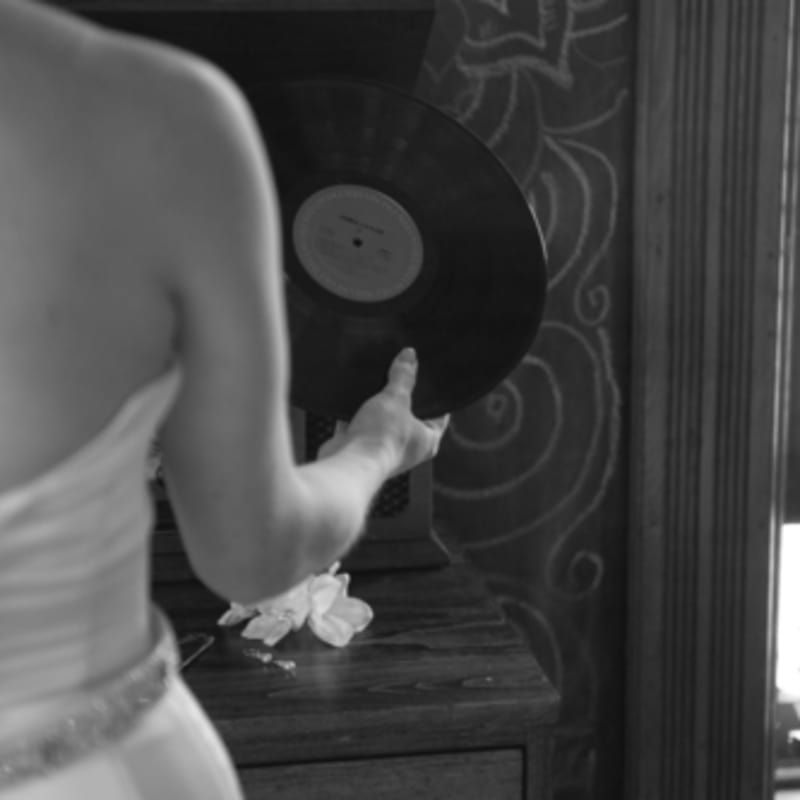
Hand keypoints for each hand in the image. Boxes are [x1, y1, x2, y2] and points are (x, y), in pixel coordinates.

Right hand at [318, 348, 448, 476]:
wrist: (349, 463)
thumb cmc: (381, 439)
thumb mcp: (396, 399)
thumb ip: (403, 377)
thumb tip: (410, 356)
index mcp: (428, 440)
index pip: (440, 415)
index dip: (436, 397)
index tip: (429, 380)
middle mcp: (408, 449)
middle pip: (410, 417)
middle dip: (403, 399)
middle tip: (400, 376)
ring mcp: (383, 449)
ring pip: (384, 421)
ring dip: (378, 407)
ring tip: (375, 384)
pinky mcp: (360, 448)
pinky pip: (360, 426)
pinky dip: (356, 414)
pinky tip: (352, 397)